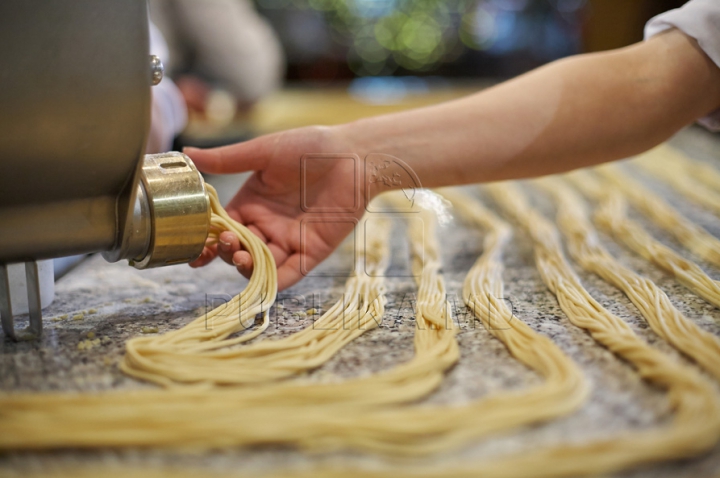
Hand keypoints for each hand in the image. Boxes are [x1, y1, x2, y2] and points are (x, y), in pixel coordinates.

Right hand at [186, 126, 367, 290]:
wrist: (352, 155)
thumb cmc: (309, 147)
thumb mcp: (263, 152)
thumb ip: (227, 159)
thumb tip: (186, 152)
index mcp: (251, 203)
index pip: (221, 228)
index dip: (206, 239)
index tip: (194, 246)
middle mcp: (266, 225)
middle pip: (237, 250)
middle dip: (226, 252)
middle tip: (227, 242)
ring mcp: (287, 240)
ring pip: (259, 265)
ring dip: (245, 267)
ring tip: (241, 256)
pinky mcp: (310, 252)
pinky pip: (288, 274)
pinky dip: (273, 282)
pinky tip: (261, 279)